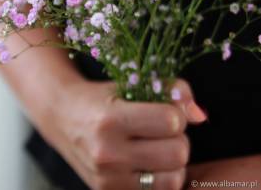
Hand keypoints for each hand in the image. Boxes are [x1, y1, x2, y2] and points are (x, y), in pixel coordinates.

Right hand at [39, 78, 206, 189]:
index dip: (175, 112)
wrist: (63, 118)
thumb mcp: (130, 83)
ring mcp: (108, 181)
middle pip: (177, 153)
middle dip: (177, 137)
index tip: (164, 109)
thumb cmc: (100, 98)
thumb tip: (200, 115)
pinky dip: (162, 179)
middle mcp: (108, 154)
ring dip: (173, 162)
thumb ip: (170, 90)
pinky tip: (149, 164)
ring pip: (173, 179)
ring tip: (157, 148)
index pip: (170, 121)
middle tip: (162, 130)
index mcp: (111, 120)